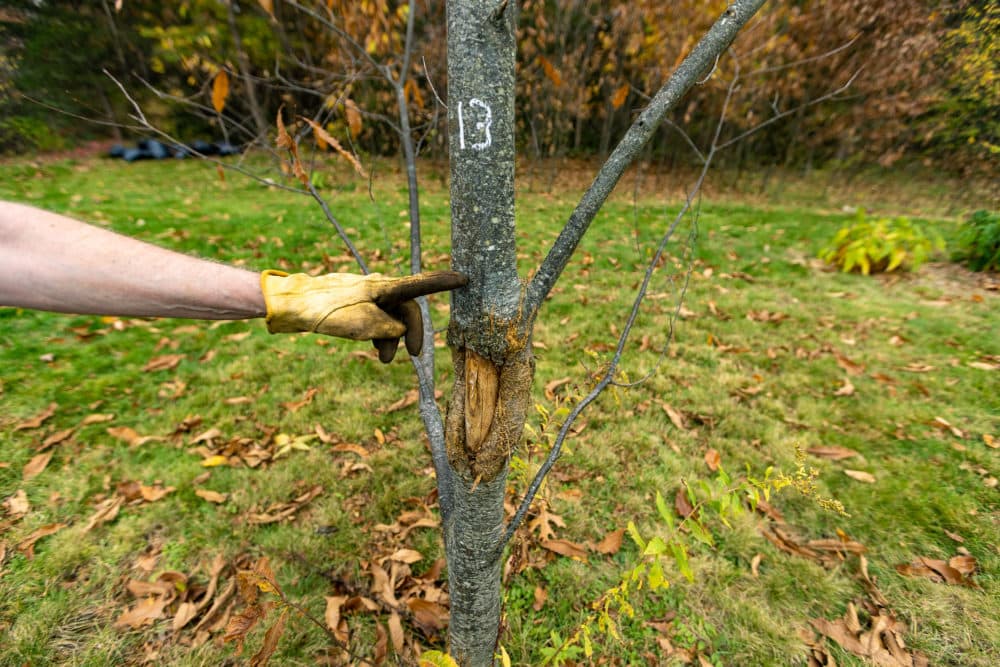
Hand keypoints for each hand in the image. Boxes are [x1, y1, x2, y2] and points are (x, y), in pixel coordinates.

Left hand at [260, 270, 467, 361]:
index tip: (464, 279)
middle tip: (413, 355)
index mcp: (385, 287)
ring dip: (391, 339)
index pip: (421, 284)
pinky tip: (373, 347)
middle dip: (411, 332)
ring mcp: (367, 296)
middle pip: (408, 309)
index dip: (444, 283)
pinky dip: (378, 334)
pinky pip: (376, 320)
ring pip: (391, 318)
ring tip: (382, 358)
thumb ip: (390, 327)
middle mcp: (379, 288)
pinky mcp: (356, 305)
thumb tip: (399, 328)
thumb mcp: (365, 325)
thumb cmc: (328, 311)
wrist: (293, 305)